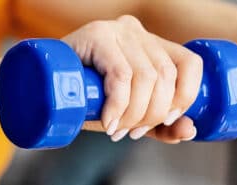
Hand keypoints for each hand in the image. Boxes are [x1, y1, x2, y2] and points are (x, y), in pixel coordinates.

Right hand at [62, 15, 202, 142]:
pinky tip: (109, 121)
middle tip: (133, 132)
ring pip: (146, 77)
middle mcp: (140, 32)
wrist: (45, 89)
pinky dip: (118, 105)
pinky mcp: (97, 34)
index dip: (185, 96)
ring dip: (134, 113)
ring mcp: (118, 30)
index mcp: (156, 45)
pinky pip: (121, 75)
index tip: (166, 120)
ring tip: (118, 128)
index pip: (191, 64)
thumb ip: (163, 125)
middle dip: (153, 113)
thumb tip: (189, 130)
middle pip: (167, 76)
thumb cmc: (90, 99)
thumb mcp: (133, 114)